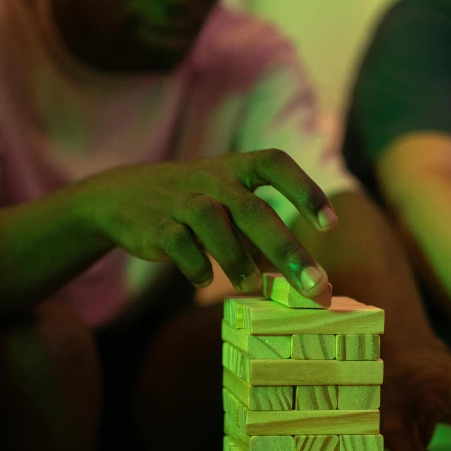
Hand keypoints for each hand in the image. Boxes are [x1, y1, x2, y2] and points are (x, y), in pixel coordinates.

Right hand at [80, 149, 336, 298]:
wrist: (120, 196)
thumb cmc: (193, 204)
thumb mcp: (226, 201)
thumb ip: (261, 234)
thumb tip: (309, 283)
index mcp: (235, 168)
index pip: (275, 165)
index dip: (305, 190)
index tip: (331, 225)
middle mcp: (211, 179)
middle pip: (254, 210)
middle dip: (287, 250)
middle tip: (315, 285)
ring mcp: (182, 201)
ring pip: (214, 224)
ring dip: (238, 258)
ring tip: (254, 284)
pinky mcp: (156, 225)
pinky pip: (179, 245)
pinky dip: (195, 265)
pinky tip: (205, 281)